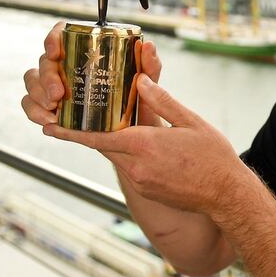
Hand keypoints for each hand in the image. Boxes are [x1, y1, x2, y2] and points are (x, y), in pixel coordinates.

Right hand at [21, 22, 164, 127]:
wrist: (137, 132)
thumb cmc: (141, 101)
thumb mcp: (148, 83)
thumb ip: (150, 64)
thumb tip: (148, 45)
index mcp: (86, 52)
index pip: (62, 35)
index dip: (53, 38)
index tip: (56, 51)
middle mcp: (67, 66)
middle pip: (45, 61)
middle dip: (46, 77)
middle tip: (58, 95)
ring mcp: (56, 86)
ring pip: (33, 81)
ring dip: (37, 94)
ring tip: (53, 110)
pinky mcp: (52, 107)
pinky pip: (31, 105)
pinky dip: (34, 112)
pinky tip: (48, 121)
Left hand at [43, 75, 246, 215]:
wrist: (226, 195)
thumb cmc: (213, 157)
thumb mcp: (191, 122)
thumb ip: (162, 101)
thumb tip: (140, 81)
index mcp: (144, 145)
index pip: (97, 136)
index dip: (70, 131)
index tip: (49, 126)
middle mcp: (136, 166)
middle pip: (104, 145)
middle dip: (91, 131)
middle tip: (80, 117)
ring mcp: (140, 181)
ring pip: (117, 156)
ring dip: (114, 142)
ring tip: (119, 128)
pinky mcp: (147, 191)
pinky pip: (130, 168)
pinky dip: (129, 156)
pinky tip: (143, 148)